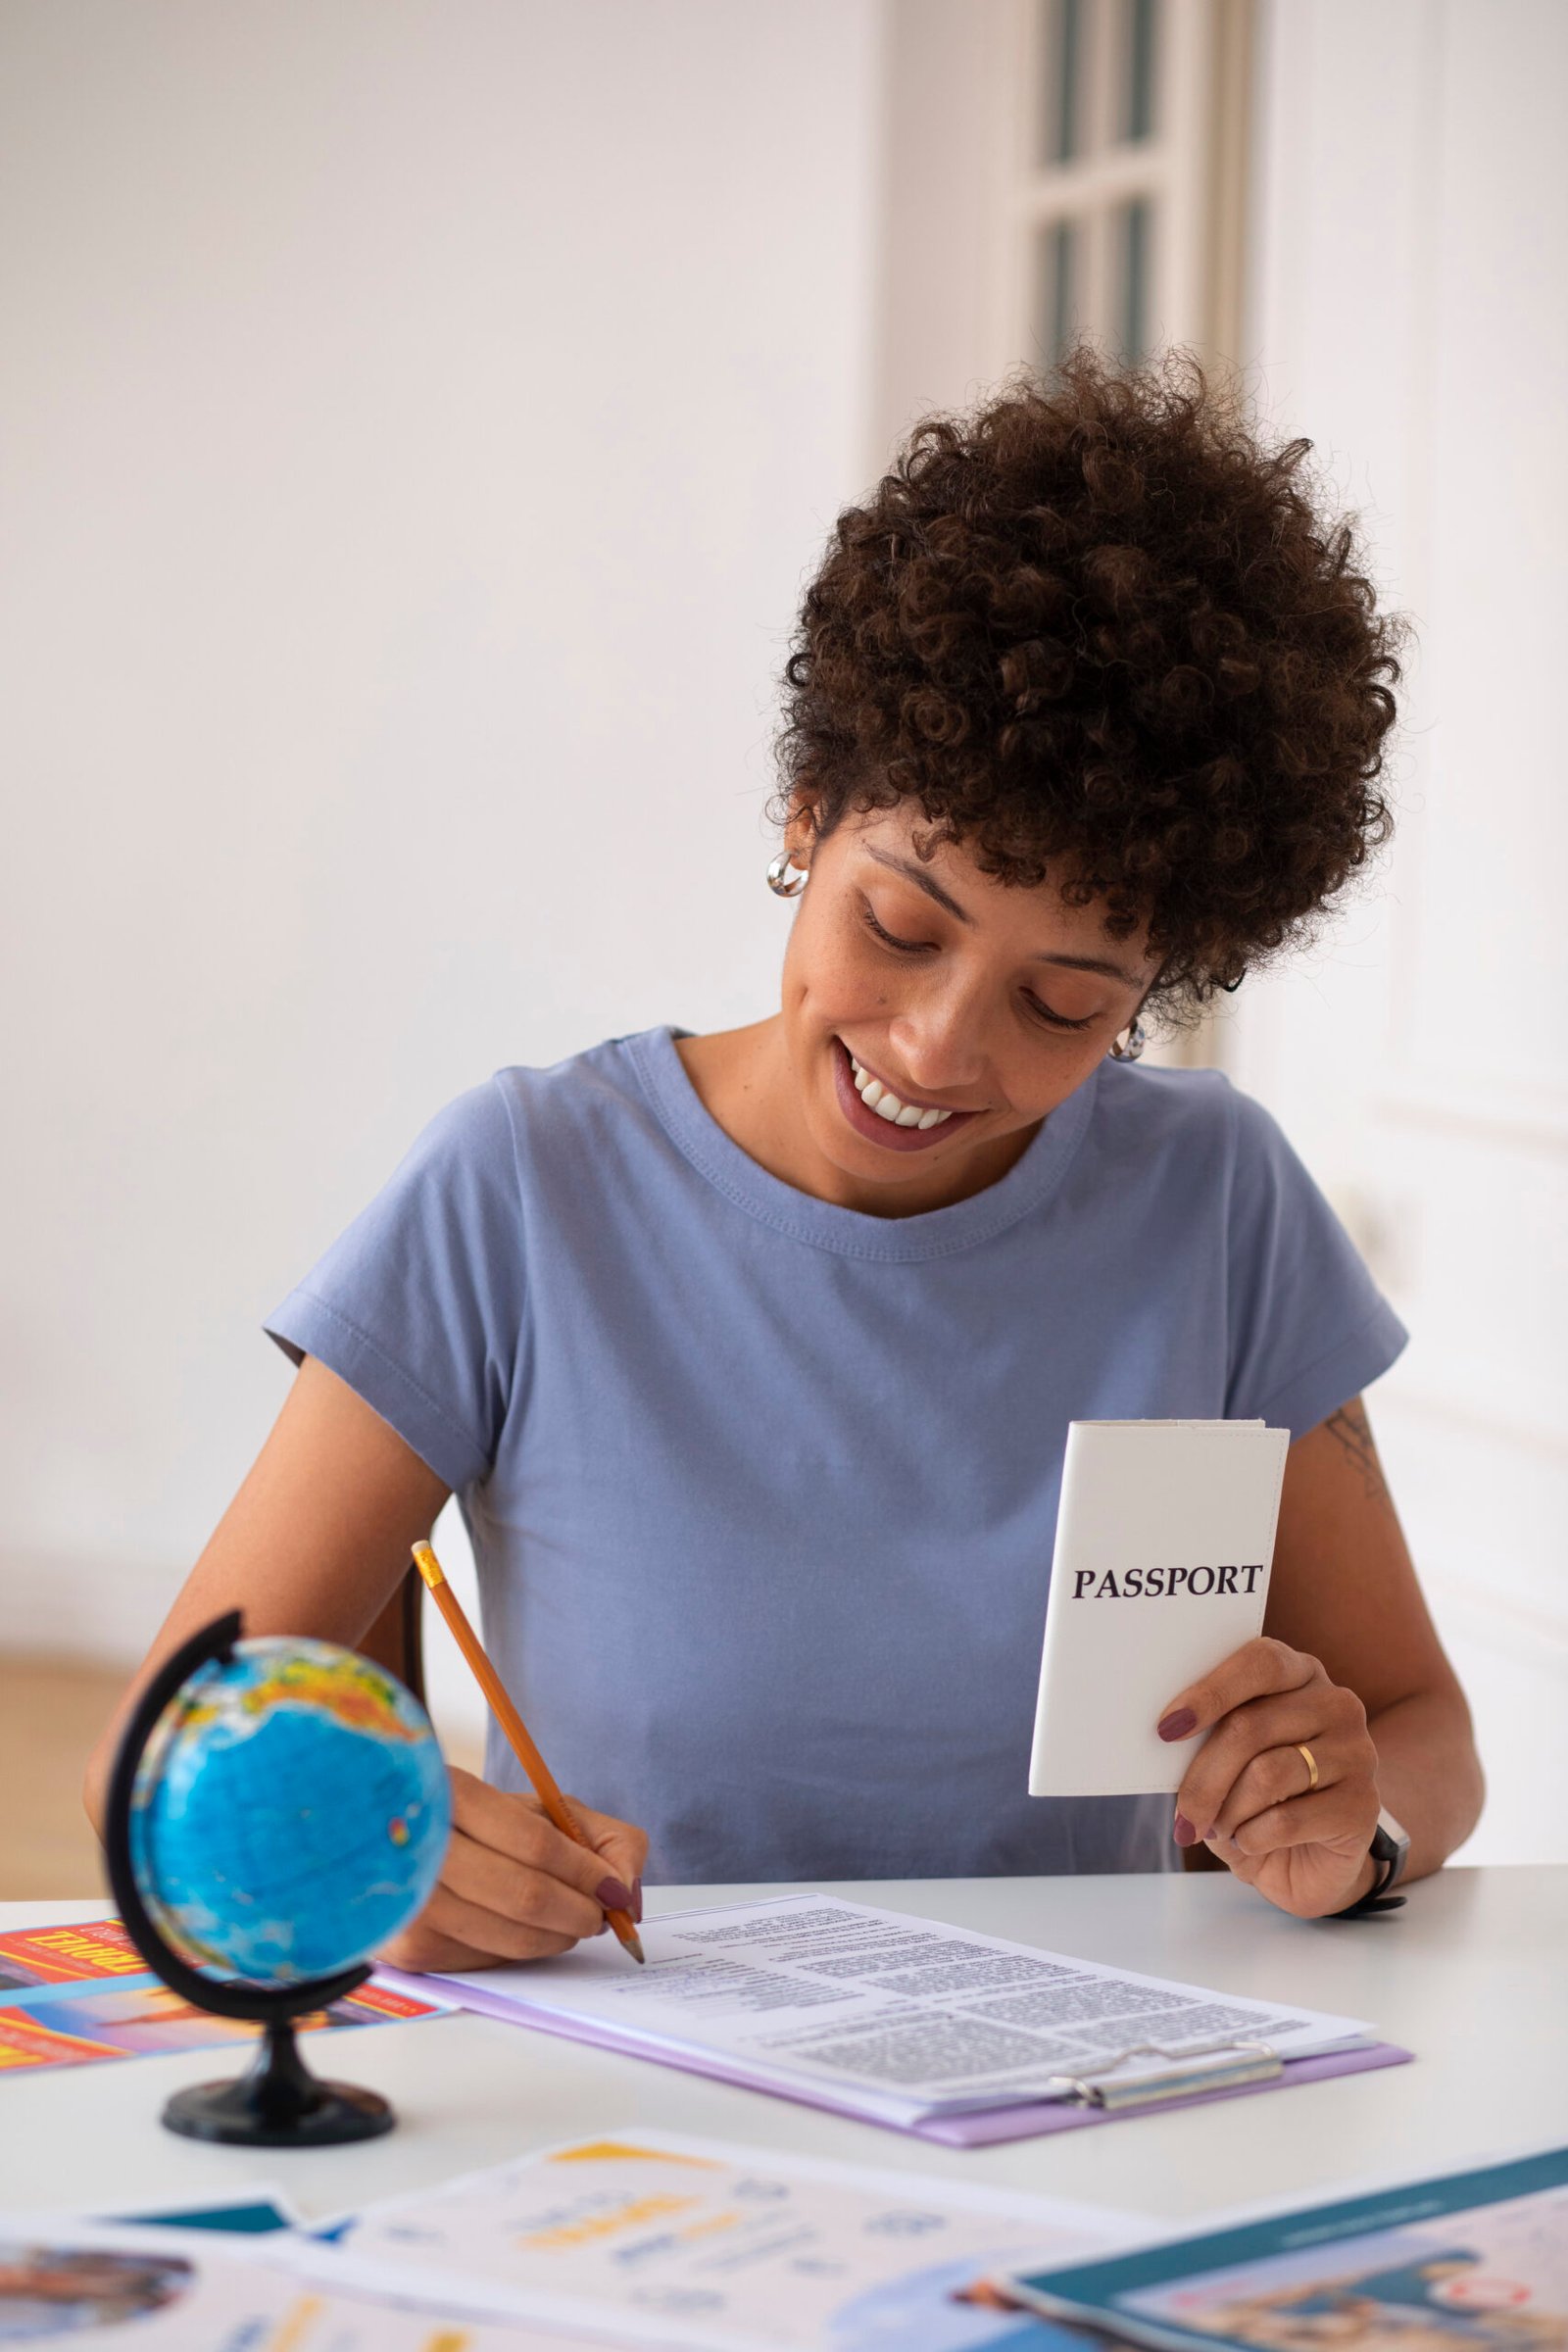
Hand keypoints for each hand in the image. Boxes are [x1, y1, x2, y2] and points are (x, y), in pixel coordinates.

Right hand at [380, 1766, 649, 1970]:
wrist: (410, 1850)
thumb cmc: (490, 1828)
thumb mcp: (545, 1811)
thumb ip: (603, 1839)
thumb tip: (626, 1892)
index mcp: (452, 1794)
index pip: (535, 1843)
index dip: (585, 1870)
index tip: (612, 1888)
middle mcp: (423, 1849)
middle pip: (526, 1896)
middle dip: (579, 1911)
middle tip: (599, 1913)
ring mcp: (413, 1903)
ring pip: (512, 1937)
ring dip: (558, 1936)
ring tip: (569, 1919)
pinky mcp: (410, 1948)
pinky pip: (491, 1961)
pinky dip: (523, 1950)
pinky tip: (522, 1928)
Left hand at [1156, 1638, 1380, 1917]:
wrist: (1308, 1862)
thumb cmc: (1255, 1799)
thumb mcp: (1226, 1761)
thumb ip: (1207, 1736)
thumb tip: (1167, 1731)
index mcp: (1299, 1673)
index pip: (1259, 1662)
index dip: (1210, 1693)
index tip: (1167, 1729)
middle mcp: (1335, 1704)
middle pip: (1251, 1726)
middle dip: (1204, 1778)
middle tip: (1183, 1815)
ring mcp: (1357, 1753)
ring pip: (1267, 1775)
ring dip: (1227, 1811)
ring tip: (1218, 1828)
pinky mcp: (1364, 1805)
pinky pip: (1287, 1820)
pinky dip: (1253, 1837)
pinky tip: (1249, 1841)